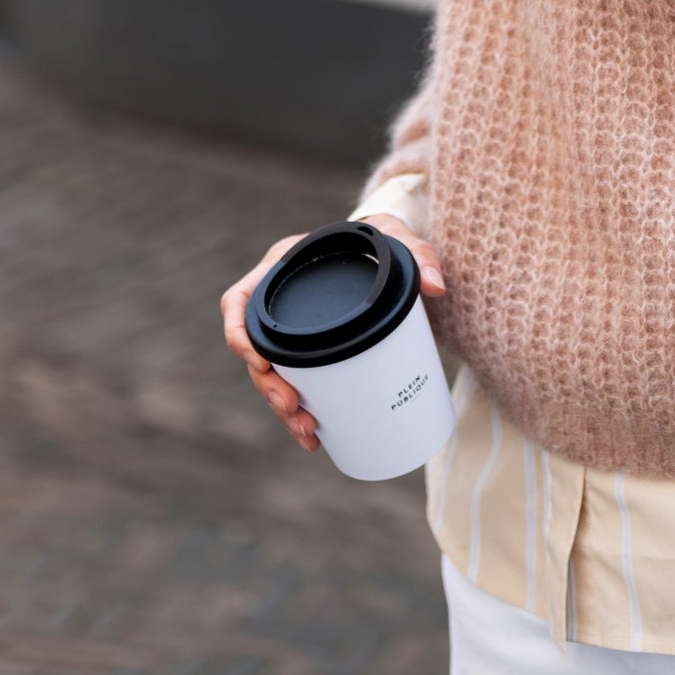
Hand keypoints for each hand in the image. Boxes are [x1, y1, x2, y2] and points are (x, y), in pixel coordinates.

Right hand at [219, 218, 446, 454]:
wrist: (384, 253)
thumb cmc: (379, 239)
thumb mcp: (395, 238)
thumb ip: (418, 254)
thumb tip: (436, 286)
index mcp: (283, 268)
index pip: (240, 300)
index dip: (238, 333)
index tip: (258, 362)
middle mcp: (280, 302)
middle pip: (254, 350)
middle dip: (268, 385)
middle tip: (292, 407)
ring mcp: (291, 329)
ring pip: (271, 375)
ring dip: (282, 408)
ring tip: (307, 431)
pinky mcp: (309, 351)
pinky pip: (295, 383)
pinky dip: (301, 412)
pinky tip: (316, 437)